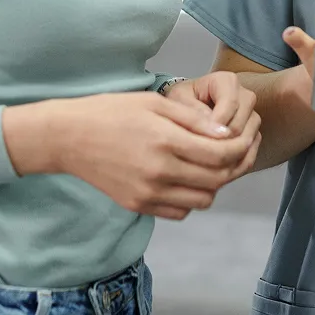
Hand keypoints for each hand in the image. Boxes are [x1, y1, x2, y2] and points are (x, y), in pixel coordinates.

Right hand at [3, 91, 261, 221]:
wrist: (68, 137)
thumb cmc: (112, 111)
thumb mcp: (155, 103)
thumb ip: (194, 121)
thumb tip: (227, 134)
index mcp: (166, 141)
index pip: (220, 154)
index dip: (240, 147)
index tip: (245, 138)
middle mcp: (160, 172)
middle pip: (217, 180)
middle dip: (233, 166)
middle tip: (236, 152)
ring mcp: (148, 193)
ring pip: (202, 200)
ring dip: (214, 184)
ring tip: (210, 164)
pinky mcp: (138, 205)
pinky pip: (180, 211)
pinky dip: (191, 198)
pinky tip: (187, 177)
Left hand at [161, 73, 260, 185]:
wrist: (186, 109)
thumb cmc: (180, 102)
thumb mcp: (178, 100)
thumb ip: (193, 111)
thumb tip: (212, 127)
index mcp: (227, 81)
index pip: (230, 104)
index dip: (215, 125)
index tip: (197, 138)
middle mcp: (244, 95)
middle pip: (241, 124)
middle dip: (221, 141)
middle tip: (199, 153)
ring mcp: (251, 115)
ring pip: (248, 139)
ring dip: (228, 152)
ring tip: (205, 159)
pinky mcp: (253, 133)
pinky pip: (251, 150)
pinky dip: (235, 161)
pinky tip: (216, 166)